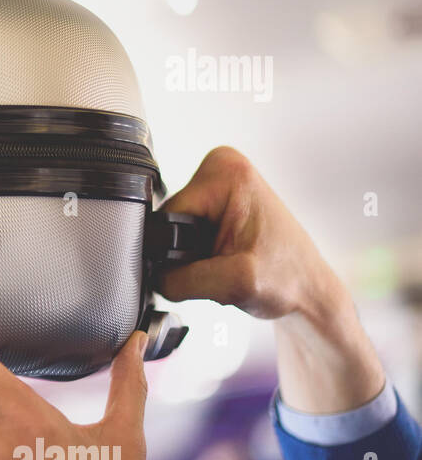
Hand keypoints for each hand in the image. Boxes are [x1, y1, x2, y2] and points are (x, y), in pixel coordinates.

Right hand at [158, 146, 383, 412]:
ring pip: (173, 233)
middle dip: (186, 256)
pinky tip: (222, 261)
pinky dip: (198, 256)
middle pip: (169, 224)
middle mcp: (222, 168)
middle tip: (221, 268)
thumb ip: (181, 279)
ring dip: (192, 258)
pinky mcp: (219, 202)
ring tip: (224, 267)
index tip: (210, 264)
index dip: (177, 253)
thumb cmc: (289, 279)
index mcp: (226, 173)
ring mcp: (220, 184)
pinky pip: (184, 234)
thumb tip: (150, 277)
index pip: (167, 218)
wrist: (309, 291)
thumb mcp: (233, 282)